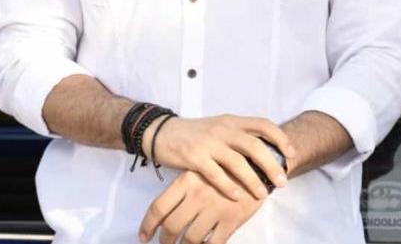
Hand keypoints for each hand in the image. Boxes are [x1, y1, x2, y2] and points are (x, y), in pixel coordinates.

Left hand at [139, 170, 262, 243]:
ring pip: (191, 239)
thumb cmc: (224, 167)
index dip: (148, 225)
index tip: (143, 236)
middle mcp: (197, 196)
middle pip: (172, 226)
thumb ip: (183, 190)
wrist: (257, 164)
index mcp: (186, 181)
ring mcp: (214, 210)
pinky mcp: (231, 221)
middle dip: (165, 241)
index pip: (159, 207)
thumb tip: (164, 213)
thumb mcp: (200, 171)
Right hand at [142, 114, 292, 200]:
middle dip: (271, 164)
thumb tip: (266, 154)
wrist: (162, 132)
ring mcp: (208, 142)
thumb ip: (239, 137)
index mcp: (231, 121)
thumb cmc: (195, 134)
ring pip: (237, 161)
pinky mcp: (194, 156)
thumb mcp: (219, 128)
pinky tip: (236, 196)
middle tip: (281, 181)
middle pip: (254, 145)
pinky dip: (228, 185)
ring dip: (252, 179)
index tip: (290, 153)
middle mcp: (222, 129)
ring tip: (261, 194)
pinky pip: (215, 173)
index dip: (279, 138)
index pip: (261, 124)